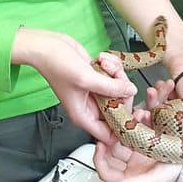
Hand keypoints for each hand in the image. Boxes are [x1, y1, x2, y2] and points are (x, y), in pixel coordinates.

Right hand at [13, 28, 135, 143]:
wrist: (48, 47)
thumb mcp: (85, 78)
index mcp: (84, 115)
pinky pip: (115, 76)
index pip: (109, 135)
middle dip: (122, 90)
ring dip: (116, 73)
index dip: (123, 127)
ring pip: (119, 89)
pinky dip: (112, 65)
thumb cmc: (57, 65)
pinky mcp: (98, 78)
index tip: (134, 112)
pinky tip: (101, 59)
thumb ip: (110, 87)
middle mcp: (91, 106)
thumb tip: (131, 91)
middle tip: (116, 76)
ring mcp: (95, 92)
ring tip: (103, 63)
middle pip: (120, 109)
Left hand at [94, 108, 182, 181]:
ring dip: (129, 121)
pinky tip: (148, 109)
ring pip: (124, 132)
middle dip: (116, 134)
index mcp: (128, 174)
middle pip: (112, 148)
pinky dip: (142, 115)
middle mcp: (128, 160)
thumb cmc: (174, 171)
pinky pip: (137, 122)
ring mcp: (135, 145)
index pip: (105, 170)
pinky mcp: (143, 132)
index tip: (100, 145)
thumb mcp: (156, 179)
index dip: (99, 159)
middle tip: (119, 124)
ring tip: (141, 114)